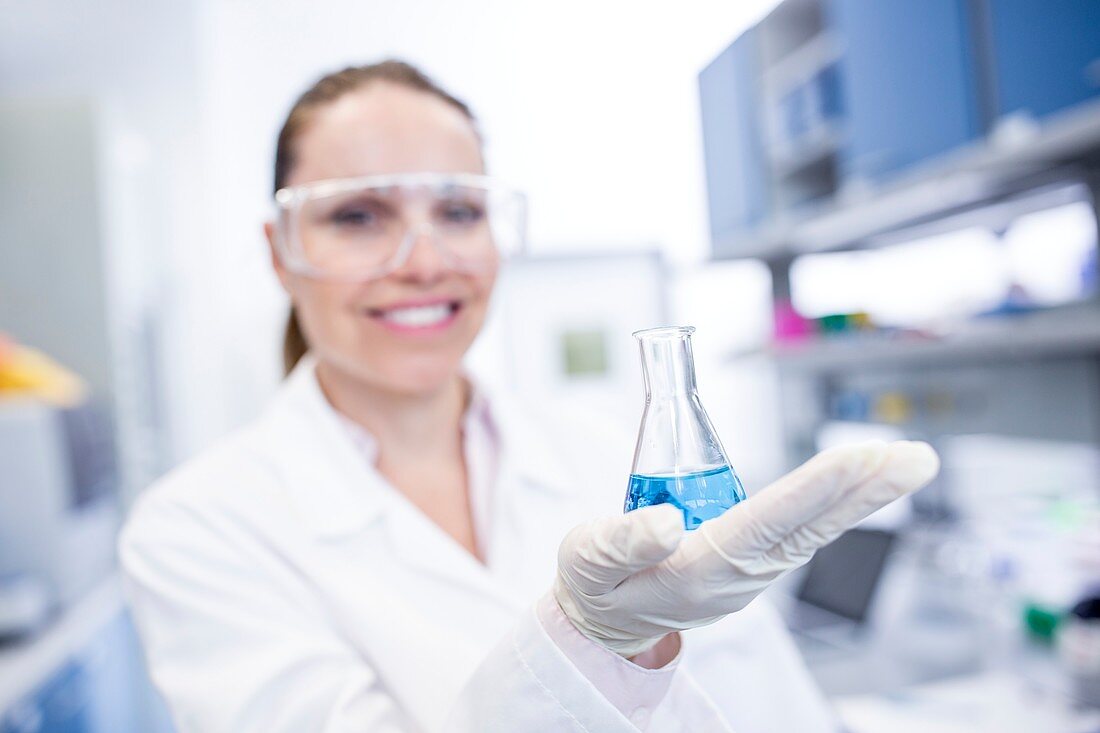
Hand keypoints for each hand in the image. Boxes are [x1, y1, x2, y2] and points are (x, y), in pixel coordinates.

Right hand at [554, 440, 938, 656]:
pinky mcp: (755, 559)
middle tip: (915, 459)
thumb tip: (666, 521)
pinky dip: (840, 501)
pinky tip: (867, 478)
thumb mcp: (588, 561)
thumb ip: (622, 542)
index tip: (855, 462)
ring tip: (908, 460)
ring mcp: (752, 571)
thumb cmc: (598, 583)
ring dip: (864, 494)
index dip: (810, 492)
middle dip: (863, 491)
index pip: (761, 526)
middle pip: (808, 528)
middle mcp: (738, 575)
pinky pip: (805, 528)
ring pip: (815, 528)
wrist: (610, 618)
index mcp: (696, 573)